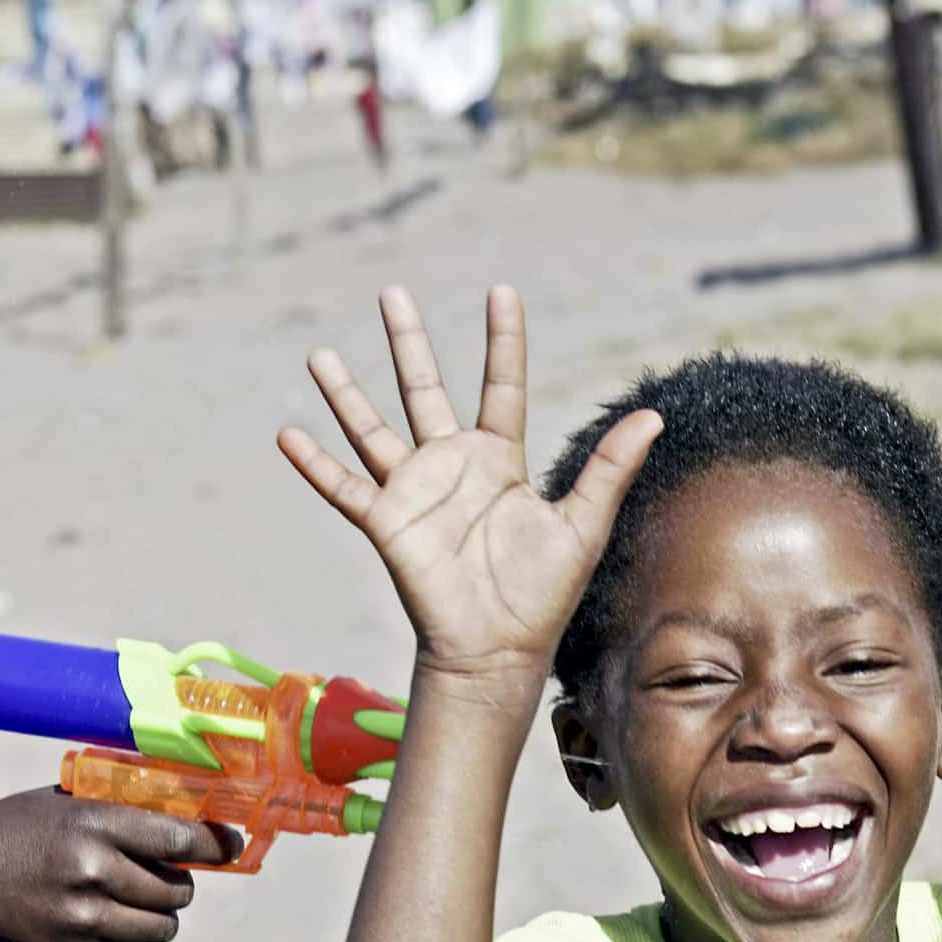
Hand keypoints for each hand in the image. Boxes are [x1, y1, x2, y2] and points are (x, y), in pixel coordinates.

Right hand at [0, 789, 233, 941]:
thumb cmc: (15, 833)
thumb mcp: (61, 800)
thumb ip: (118, 806)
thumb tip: (186, 813)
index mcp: (93, 823)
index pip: (179, 838)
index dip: (214, 844)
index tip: (230, 846)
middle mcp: (93, 871)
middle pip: (178, 889)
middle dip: (180, 882)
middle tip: (165, 874)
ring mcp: (84, 918)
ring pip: (163, 927)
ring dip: (160, 915)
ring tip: (140, 900)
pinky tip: (112, 922)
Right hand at [277, 285, 659, 681]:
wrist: (497, 650)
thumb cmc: (542, 594)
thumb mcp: (583, 525)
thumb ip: (608, 468)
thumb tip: (653, 416)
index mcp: (499, 460)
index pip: (501, 385)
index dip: (503, 339)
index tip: (500, 291)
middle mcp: (452, 465)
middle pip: (423, 390)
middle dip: (407, 342)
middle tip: (391, 293)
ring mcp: (414, 492)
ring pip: (372, 430)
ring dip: (345, 393)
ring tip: (318, 354)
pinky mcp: (386, 523)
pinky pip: (343, 488)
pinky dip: (315, 464)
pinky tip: (287, 435)